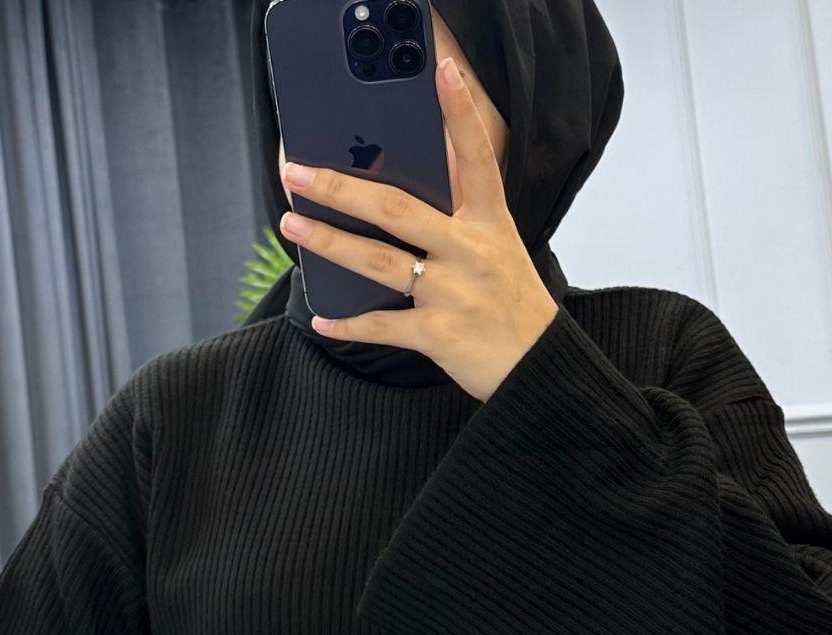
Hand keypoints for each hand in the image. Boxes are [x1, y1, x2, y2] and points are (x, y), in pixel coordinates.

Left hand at [278, 54, 559, 403]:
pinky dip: (349, 324)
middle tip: (297, 174)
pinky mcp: (440, 335)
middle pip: (397, 209)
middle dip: (342, 188)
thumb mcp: (498, 249)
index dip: (461, 113)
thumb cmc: (512, 305)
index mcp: (490, 222)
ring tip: (293, 228)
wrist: (539, 366)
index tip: (443, 71)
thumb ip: (459, 218)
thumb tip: (396, 195)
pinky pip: (382, 326)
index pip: (477, 158)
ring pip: (379, 261)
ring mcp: (453, 293)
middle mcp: (470, 251)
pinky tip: (323, 319)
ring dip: (330, 243)